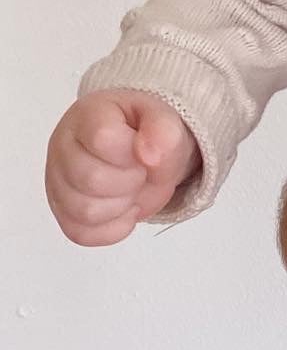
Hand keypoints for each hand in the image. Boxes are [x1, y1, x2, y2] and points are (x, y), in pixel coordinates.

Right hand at [46, 90, 199, 245]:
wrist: (141, 149)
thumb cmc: (146, 131)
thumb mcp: (165, 120)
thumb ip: (164, 131)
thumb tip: (151, 155)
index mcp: (88, 115)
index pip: (103, 139)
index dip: (132, 152)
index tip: (145, 150)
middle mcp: (63, 146)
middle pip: (92, 179)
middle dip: (131, 180)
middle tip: (141, 170)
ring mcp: (57, 181)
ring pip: (86, 211)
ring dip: (122, 205)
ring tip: (131, 187)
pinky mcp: (62, 212)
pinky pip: (82, 234)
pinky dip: (114, 227)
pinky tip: (124, 207)